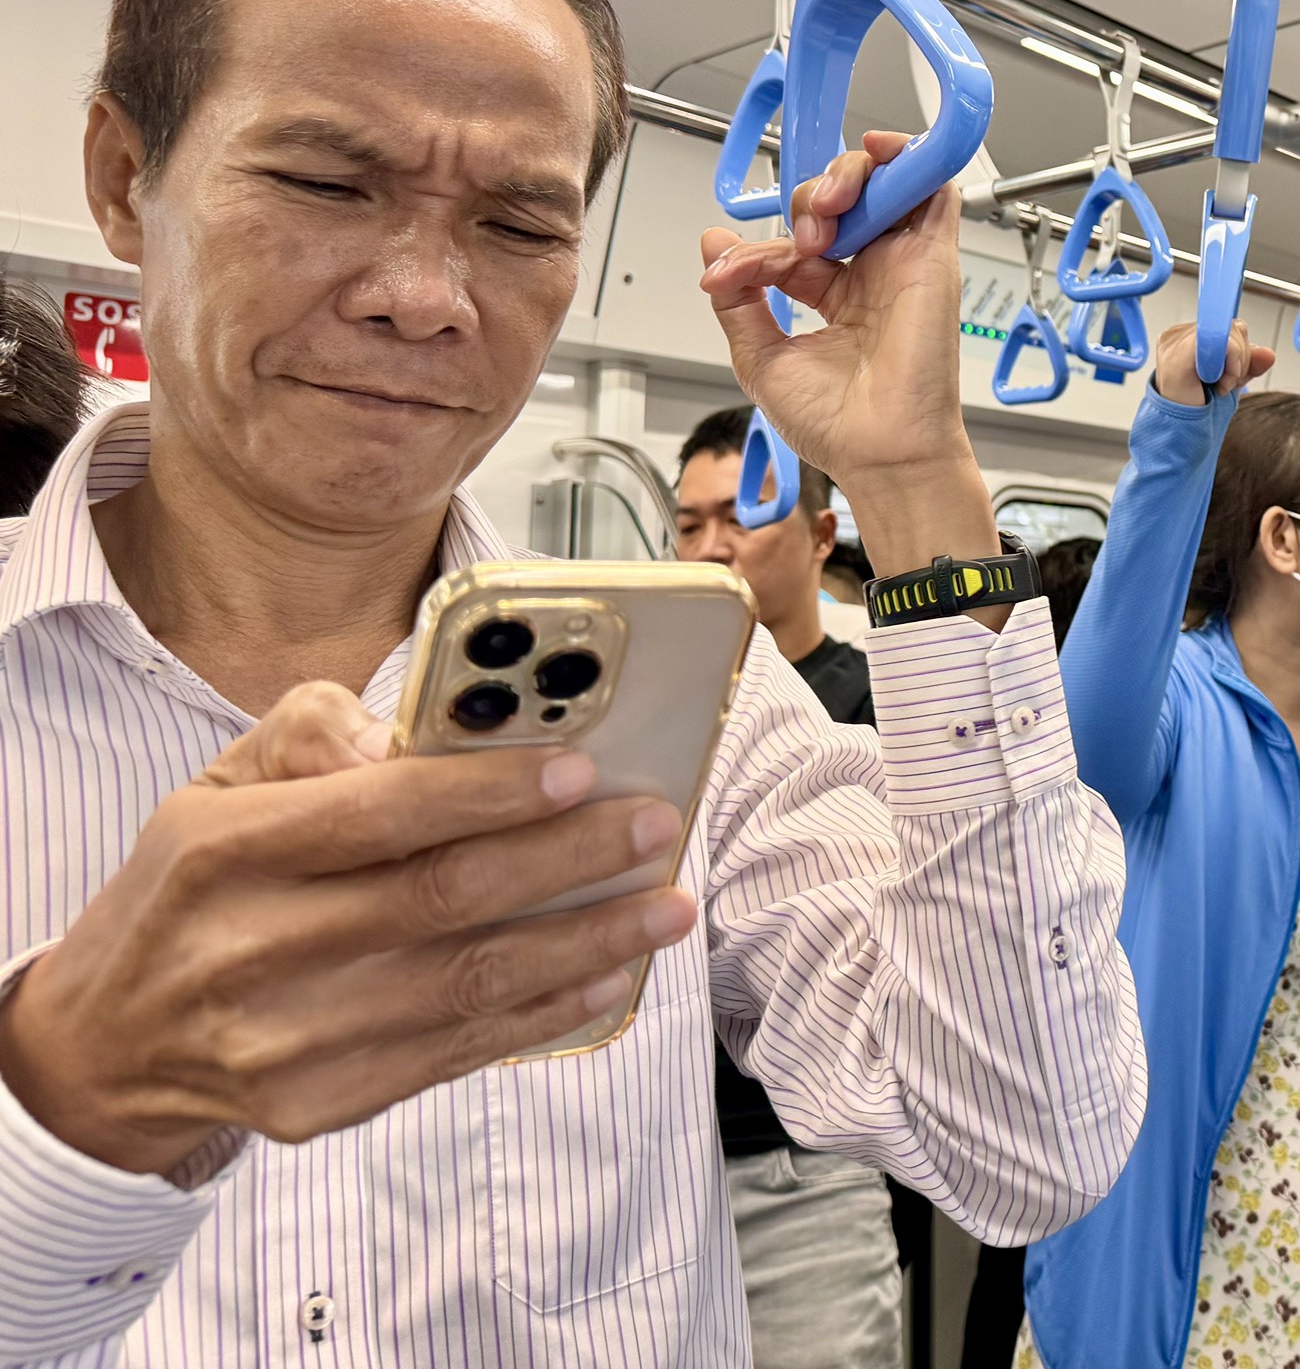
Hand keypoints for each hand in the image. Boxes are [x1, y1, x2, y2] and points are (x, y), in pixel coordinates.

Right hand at [0, 684, 693, 1179]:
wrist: (103, 1045)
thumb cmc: (192, 892)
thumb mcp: (216, 787)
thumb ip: (314, 735)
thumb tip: (414, 726)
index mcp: (224, 850)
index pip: (378, 812)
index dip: (488, 792)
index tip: (580, 768)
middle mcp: (250, 948)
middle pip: (442, 898)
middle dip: (569, 859)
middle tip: (653, 826)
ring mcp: (284, 1040)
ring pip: (467, 983)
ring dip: (586, 943)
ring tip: (665, 906)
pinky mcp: (317, 1105)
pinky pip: (456, 1053)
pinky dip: (545, 1013)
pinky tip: (607, 975)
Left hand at [699, 136, 999, 581]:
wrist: (881, 451)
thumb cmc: (836, 425)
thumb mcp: (761, 358)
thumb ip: (738, 301)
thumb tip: (714, 245)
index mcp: (835, 298)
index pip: (792, 245)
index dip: (758, 250)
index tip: (730, 275)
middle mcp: (871, 274)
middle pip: (840, 201)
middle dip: (808, 200)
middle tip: (801, 237)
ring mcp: (903, 262)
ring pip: (882, 184)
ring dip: (847, 173)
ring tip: (829, 203)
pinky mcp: (934, 256)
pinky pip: (934, 189)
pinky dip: (908, 157)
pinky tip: (878, 153)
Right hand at [1150, 319, 1272, 407]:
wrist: (1179, 434)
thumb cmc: (1196, 407)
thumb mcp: (1230, 380)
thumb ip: (1248, 364)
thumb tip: (1268, 354)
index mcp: (1186, 336)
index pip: (1229, 327)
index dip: (1241, 352)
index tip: (1232, 378)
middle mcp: (1177, 335)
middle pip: (1233, 327)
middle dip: (1241, 360)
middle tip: (1225, 384)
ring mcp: (1175, 342)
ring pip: (1231, 334)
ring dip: (1236, 367)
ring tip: (1219, 387)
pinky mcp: (1179, 352)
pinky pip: (1222, 344)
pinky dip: (1232, 367)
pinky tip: (1219, 386)